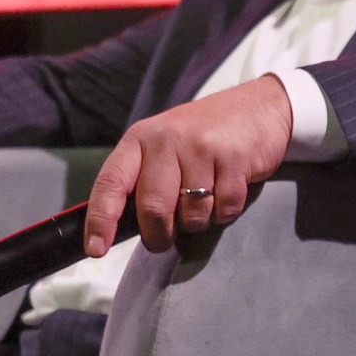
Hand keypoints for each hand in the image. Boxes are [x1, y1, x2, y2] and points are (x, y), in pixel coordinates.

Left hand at [84, 75, 293, 254]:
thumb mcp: (163, 145)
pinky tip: (228, 189)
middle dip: (158, 235)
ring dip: (198, 221)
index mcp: (140, 139)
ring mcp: (202, 148)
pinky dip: (226, 211)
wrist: (259, 105)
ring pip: (192, 215)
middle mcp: (167, 140)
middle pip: (153, 208)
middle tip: (164, 238)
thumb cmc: (204, 133)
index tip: (96, 250)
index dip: (101, 219)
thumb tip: (121, 227)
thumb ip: (143, 179)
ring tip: (205, 200)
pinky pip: (224, 209)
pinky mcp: (234, 159)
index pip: (111, 182)